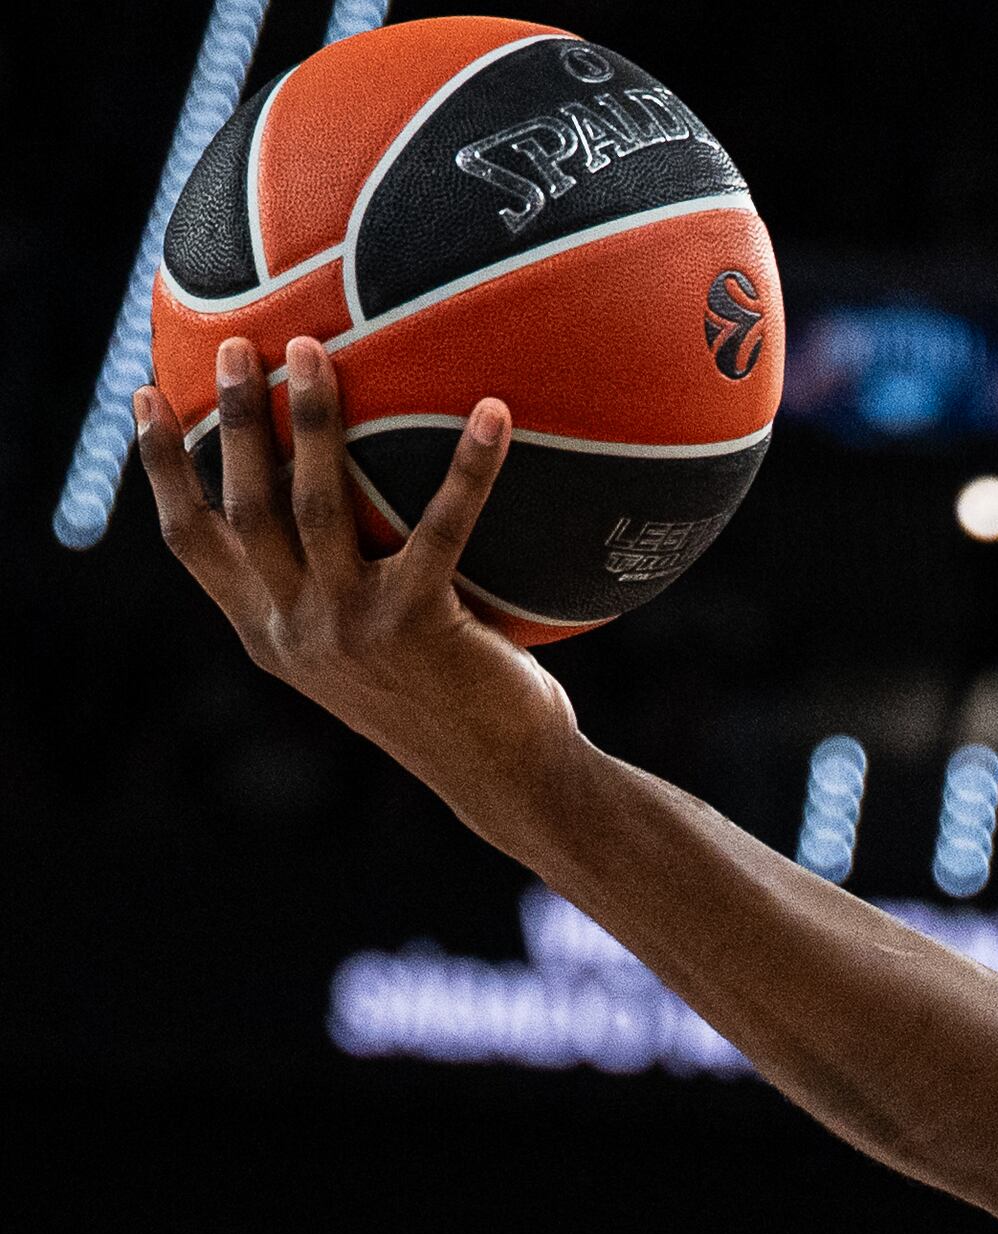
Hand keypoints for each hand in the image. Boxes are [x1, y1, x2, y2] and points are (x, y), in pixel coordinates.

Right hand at [135, 336, 576, 801]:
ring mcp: (349, 627)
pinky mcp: (417, 625)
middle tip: (237, 345)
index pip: (193, 541)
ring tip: (316, 351)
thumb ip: (331, 589)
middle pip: (245, 505)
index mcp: (267, 633)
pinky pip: (441, 527)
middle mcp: (294, 629)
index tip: (147, 398)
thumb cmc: (448, 703)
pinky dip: (469, 467)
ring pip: (314, 505)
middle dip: (234, 419)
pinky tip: (492, 413)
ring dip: (311, 423)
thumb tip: (334, 496)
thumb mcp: (363, 649)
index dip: (163, 468)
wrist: (505, 778)